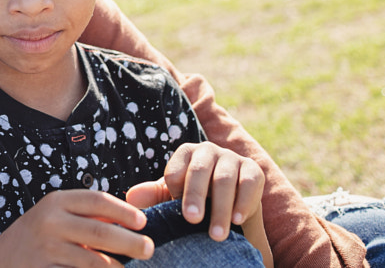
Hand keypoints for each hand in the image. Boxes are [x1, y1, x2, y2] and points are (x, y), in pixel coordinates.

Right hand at [0, 189, 152, 266]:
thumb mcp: (56, 215)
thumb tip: (129, 217)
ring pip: (92, 260)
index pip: (97, 200)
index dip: (123, 211)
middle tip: (149, 248)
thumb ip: (86, 214)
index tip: (143, 221)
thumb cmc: (37, 235)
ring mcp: (47, 249)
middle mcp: (51, 222)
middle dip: (129, 241)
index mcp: (57, 202)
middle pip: (100, 231)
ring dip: (116, 267)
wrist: (0, 262)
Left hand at [125, 141, 264, 241]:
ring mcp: (232, 158)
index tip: (176, 209)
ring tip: (215, 235)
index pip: (175, 168)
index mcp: (185, 154)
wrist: (229, 210)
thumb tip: (131, 197)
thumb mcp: (173, 199)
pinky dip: (244, 202)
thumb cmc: (195, 201)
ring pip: (224, 179)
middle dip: (195, 196)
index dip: (174, 189)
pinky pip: (250, 183)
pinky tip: (237, 220)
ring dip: (220, 208)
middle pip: (199, 170)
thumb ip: (153, 196)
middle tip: (191, 220)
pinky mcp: (254, 170)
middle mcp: (208, 151)